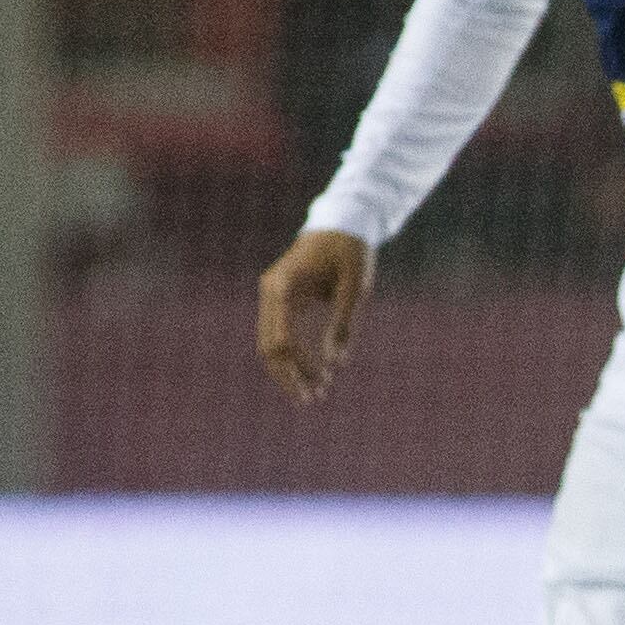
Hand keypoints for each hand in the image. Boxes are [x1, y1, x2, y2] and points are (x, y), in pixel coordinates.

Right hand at [256, 229, 372, 402]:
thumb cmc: (350, 252)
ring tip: (316, 391)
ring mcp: (271, 296)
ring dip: (290, 369)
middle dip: (289, 375)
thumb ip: (344, 324)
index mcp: (283, 286)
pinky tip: (312, 373)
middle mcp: (270, 292)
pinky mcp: (279, 300)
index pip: (281, 338)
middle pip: (270, 346)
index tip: (318, 386)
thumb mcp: (354, 287)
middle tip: (314, 399)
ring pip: (271, 343)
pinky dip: (293, 355)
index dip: (297, 367)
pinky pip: (279, 334)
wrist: (341, 225)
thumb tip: (337, 364)